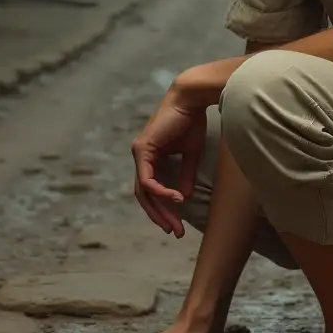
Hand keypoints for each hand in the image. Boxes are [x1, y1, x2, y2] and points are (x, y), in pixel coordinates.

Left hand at [131, 91, 206, 236]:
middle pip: (145, 195)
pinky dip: (161, 192)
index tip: (178, 225)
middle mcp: (142, 157)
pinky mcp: (142, 149)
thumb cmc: (192, 121)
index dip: (163, 208)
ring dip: (159, 210)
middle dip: (160, 216)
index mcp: (152, 157)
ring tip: (175, 224)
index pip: (152, 190)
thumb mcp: (191, 154)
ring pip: (143, 191)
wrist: (191, 100)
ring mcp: (139, 153)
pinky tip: (176, 199)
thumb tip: (184, 198)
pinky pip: (147, 179)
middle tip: (175, 232)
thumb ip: (185, 175)